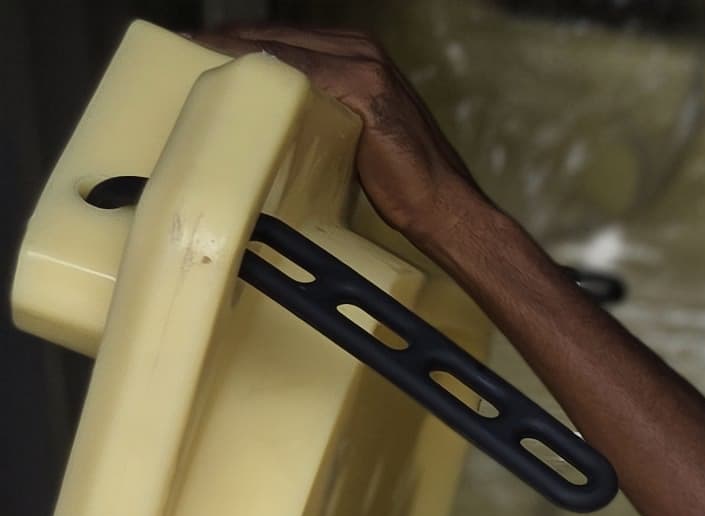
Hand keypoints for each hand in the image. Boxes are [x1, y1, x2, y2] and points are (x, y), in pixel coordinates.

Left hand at [195, 27, 485, 240]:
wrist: (443, 207)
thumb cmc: (400, 183)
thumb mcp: (349, 133)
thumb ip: (318, 111)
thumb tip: (265, 119)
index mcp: (358, 54)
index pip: (282, 38)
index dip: (233, 42)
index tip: (190, 50)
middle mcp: (361, 48)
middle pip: (275, 34)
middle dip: (224, 41)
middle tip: (175, 51)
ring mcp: (364, 62)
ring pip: (279, 45)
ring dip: (229, 48)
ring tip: (186, 56)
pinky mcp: (363, 84)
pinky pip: (294, 66)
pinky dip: (255, 65)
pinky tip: (223, 70)